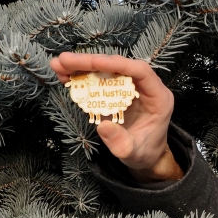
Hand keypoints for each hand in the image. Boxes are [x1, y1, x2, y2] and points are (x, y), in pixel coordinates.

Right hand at [49, 53, 183, 182]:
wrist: (145, 157)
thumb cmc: (144, 153)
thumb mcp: (133, 153)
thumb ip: (121, 142)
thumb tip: (103, 126)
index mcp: (158, 97)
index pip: (140, 71)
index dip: (117, 64)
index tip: (94, 62)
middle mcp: (144, 87)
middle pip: (118, 65)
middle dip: (91, 62)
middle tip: (65, 60)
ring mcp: (129, 87)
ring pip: (106, 69)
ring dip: (81, 66)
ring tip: (58, 66)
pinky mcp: (116, 91)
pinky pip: (99, 79)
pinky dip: (81, 76)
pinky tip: (64, 76)